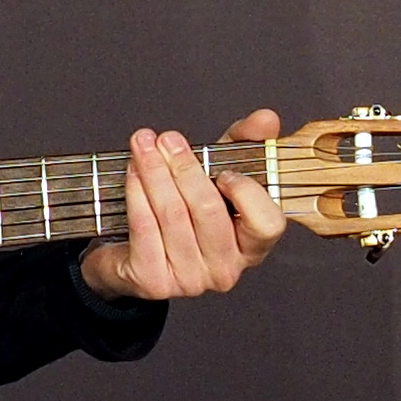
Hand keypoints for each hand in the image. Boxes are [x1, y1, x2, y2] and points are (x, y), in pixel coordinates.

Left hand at [79, 112, 288, 301]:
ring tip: (143, 145)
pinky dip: (137, 192)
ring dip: (154, 172)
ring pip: (172, 214)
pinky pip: (145, 227)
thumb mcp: (217, 173)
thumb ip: (245, 143)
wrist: (133, 256)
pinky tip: (133, 171)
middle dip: (184, 167)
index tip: (225, 169)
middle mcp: (225, 269)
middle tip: (167, 139)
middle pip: (208, 209)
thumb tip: (266, 119)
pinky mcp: (154, 281)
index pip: (267, 224)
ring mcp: (190, 279)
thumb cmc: (185, 212)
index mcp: (251, 247)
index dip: (247, 194)